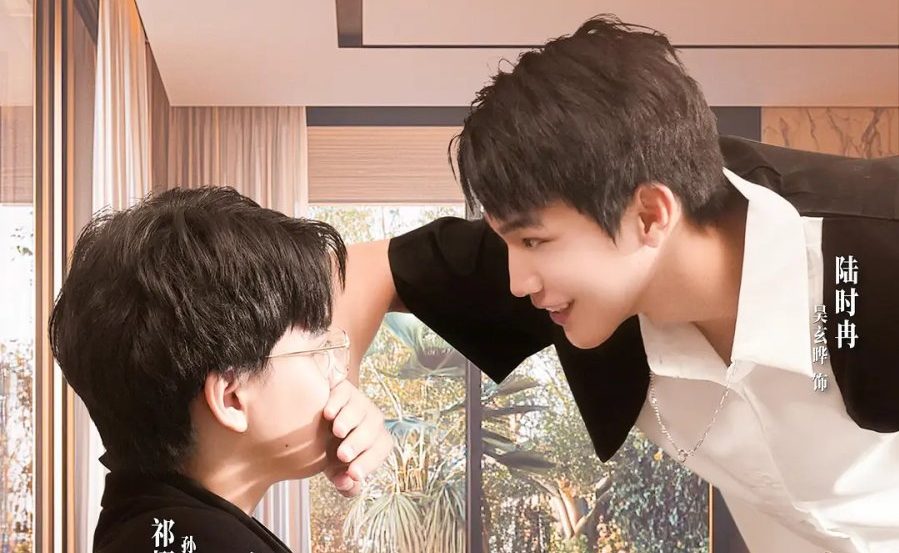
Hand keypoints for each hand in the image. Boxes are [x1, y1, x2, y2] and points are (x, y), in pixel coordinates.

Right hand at [322, 380, 392, 496]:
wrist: (315, 422)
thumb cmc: (330, 448)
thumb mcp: (335, 469)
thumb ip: (344, 482)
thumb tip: (347, 484)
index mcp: (375, 441)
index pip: (381, 449)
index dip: (370, 462)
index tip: (353, 474)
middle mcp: (371, 420)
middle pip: (372, 429)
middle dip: (359, 443)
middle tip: (343, 455)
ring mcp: (358, 403)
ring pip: (360, 409)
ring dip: (350, 420)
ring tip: (338, 431)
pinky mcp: (343, 389)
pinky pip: (344, 393)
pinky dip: (336, 402)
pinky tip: (328, 413)